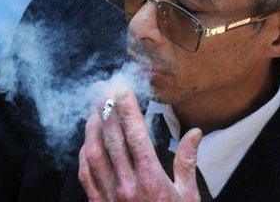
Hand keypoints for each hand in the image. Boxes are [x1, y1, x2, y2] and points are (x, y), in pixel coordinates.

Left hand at [78, 87, 202, 201]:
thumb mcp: (189, 197)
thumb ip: (188, 162)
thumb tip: (195, 133)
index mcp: (151, 179)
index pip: (134, 134)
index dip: (127, 108)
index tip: (123, 88)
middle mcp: (127, 185)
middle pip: (111, 138)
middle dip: (107, 109)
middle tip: (105, 88)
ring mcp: (110, 195)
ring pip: (94, 152)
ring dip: (92, 127)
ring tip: (94, 108)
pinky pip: (86, 175)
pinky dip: (84, 154)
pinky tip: (87, 141)